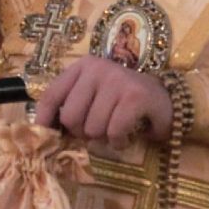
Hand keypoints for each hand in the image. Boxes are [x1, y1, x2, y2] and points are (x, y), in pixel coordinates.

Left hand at [34, 55, 171, 150]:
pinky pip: (114, 132)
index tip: (44, 136)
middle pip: (71, 117)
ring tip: (115, 129)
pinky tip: (126, 136)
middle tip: (97, 130)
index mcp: (83, 67)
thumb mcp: (93, 95)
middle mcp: (98, 69)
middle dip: (82, 133)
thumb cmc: (122, 100)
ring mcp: (117, 80)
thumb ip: (72, 107)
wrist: (164, 98)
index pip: (53, 94)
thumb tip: (44, 132)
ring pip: (93, 128)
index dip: (44, 118)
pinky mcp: (135, 96)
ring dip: (104, 139)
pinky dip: (119, 142)